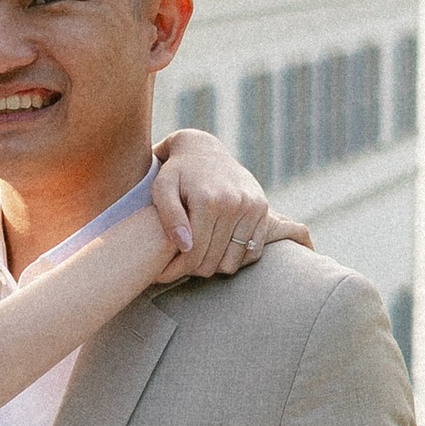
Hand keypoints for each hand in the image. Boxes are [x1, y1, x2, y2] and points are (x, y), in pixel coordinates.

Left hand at [150, 126, 296, 281]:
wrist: (203, 150)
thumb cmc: (176, 173)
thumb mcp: (161, 189)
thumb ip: (169, 217)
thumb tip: (185, 245)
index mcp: (209, 200)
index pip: (194, 254)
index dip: (175, 270)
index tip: (160, 275)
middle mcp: (235, 203)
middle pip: (213, 262)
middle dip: (192, 270)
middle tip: (177, 267)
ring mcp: (253, 206)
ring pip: (233, 263)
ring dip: (214, 266)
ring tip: (197, 256)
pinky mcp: (263, 208)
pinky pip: (253, 252)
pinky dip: (235, 258)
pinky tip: (217, 250)